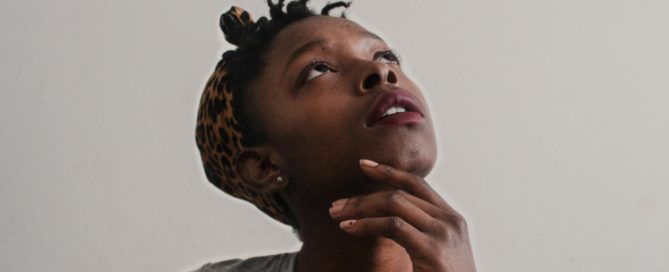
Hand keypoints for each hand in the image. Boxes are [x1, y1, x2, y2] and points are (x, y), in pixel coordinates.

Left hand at [328, 159, 475, 271]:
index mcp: (452, 219)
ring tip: (336, 215)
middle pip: (400, 193)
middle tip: (336, 206)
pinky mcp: (433, 250)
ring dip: (360, 207)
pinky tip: (348, 227)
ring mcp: (443, 233)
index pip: (417, 185)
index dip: (389, 172)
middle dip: (363, 197)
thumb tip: (383, 217)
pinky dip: (366, 224)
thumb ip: (416, 233)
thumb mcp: (433, 252)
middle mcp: (450, 221)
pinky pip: (392, 226)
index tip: (364, 165)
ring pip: (394, 204)